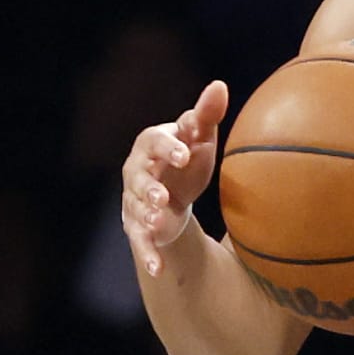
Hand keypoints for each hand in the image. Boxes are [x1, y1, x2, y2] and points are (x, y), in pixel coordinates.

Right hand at [120, 80, 227, 279]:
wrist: (174, 196)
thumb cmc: (187, 160)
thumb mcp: (200, 138)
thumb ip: (206, 115)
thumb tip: (219, 85)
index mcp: (152, 146)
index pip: (155, 142)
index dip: (168, 148)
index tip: (185, 154)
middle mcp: (137, 172)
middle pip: (138, 177)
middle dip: (148, 186)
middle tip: (161, 195)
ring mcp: (134, 200)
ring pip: (135, 208)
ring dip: (146, 215)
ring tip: (158, 219)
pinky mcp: (138, 225)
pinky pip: (139, 240)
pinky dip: (148, 254)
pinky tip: (158, 268)